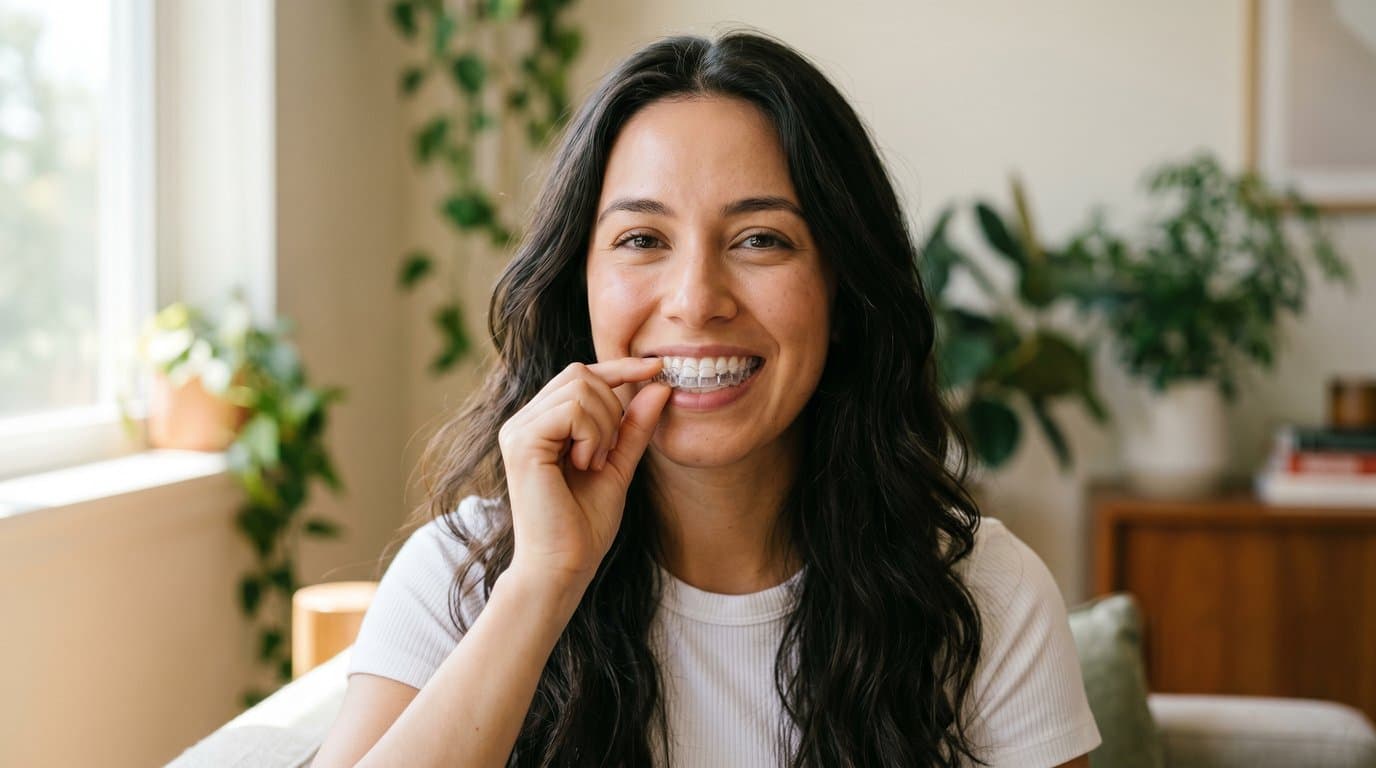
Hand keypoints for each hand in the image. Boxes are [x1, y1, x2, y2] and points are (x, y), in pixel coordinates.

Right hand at [497, 357, 670, 586]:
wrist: (563, 566)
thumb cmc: (585, 525)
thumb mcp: (619, 465)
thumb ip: (634, 427)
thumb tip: (659, 385)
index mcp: (541, 423)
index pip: (581, 374)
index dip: (621, 366)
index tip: (659, 366)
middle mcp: (523, 420)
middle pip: (581, 373)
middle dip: (611, 408)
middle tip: (603, 456)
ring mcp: (518, 429)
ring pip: (580, 386)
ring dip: (602, 426)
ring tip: (592, 464)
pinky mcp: (521, 441)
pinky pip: (571, 408)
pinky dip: (591, 434)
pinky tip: (584, 464)